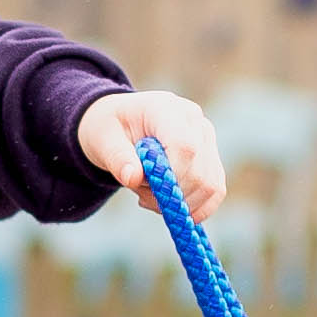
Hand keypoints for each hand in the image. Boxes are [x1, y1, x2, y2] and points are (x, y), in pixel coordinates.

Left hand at [77, 88, 226, 218]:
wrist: (120, 123)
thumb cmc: (109, 129)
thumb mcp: (102, 140)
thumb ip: (117, 159)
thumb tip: (133, 178)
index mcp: (166, 109)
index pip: (185, 146)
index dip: (172, 176)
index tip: (149, 190)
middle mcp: (194, 121)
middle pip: (200, 172)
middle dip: (171, 197)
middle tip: (143, 197)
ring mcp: (206, 139)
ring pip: (210, 186)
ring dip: (181, 204)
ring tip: (151, 198)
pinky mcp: (211, 158)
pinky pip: (215, 192)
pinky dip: (194, 208)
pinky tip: (168, 205)